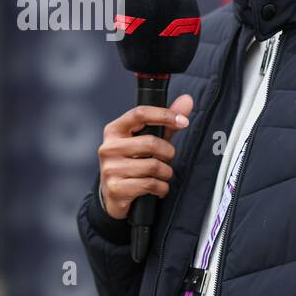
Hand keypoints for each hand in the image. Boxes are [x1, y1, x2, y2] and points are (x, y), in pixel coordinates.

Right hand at [97, 95, 193, 220]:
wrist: (112, 195)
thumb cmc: (131, 163)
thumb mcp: (144, 141)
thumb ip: (165, 122)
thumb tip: (186, 100)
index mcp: (114, 130)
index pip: (140, 113)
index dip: (164, 115)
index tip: (182, 121)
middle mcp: (108, 147)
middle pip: (151, 142)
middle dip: (168, 153)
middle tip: (167, 159)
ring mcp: (110, 168)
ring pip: (153, 166)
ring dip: (166, 173)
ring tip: (161, 175)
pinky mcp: (116, 188)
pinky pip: (150, 184)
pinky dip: (161, 188)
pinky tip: (157, 188)